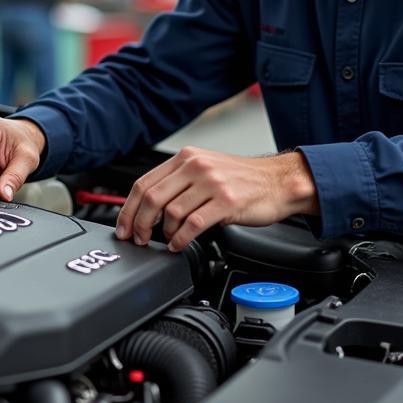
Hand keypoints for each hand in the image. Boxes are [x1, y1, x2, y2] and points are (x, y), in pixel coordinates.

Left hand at [115, 147, 318, 251]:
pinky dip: (181, 239)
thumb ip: (178, 182)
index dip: (128, 209)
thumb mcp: (206, 169)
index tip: (124, 226)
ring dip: (163, 233)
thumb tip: (148, 206)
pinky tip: (179, 245)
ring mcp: (211, 183)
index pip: (144, 183)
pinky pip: (193, 224)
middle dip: (139, 223)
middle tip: (139, 239)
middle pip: (152, 198)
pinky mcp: (226, 201)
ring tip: (165, 241)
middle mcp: (196, 166)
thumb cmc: (242, 180)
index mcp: (186, 157)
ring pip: (171, 212)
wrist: (279, 181)